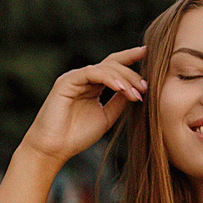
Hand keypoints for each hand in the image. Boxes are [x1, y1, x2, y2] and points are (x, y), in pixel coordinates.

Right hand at [19, 46, 146, 163]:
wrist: (53, 149)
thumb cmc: (76, 136)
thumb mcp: (106, 117)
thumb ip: (119, 102)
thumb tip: (137, 90)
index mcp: (92, 85)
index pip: (113, 67)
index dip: (131, 58)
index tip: (149, 53)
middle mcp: (83, 78)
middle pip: (112, 65)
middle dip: (132, 74)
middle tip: (146, 87)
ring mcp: (74, 78)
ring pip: (104, 68)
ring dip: (124, 79)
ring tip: (137, 93)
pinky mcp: (66, 82)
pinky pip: (92, 73)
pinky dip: (109, 79)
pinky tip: (122, 89)